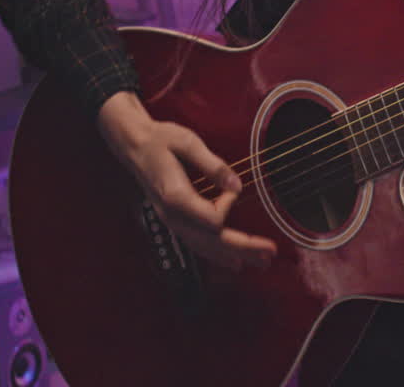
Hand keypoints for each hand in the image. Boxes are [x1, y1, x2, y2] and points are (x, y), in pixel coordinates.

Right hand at [98, 92, 276, 270]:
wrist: (133, 145)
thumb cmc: (160, 140)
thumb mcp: (187, 142)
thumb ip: (213, 165)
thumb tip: (237, 185)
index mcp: (175, 197)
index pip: (211, 219)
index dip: (228, 204)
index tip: (232, 186)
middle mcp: (172, 216)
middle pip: (212, 241)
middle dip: (244, 248)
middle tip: (270, 253)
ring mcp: (172, 221)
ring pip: (205, 247)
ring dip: (235, 255)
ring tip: (262, 262)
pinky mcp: (175, 220)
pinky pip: (197, 243)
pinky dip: (217, 254)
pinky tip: (234, 262)